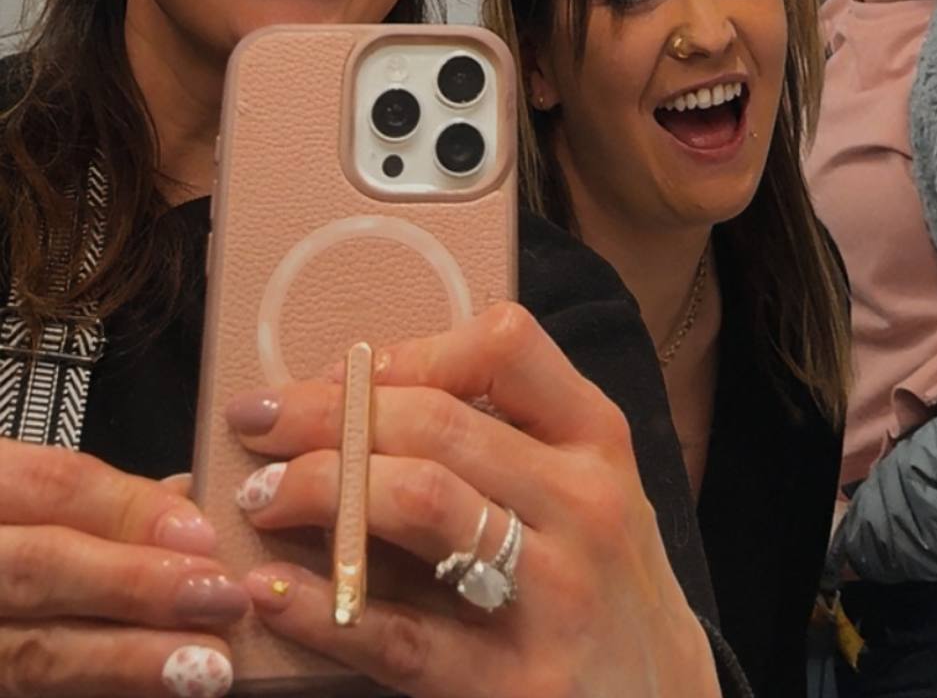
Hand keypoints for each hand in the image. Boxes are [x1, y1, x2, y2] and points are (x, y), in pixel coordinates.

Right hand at [0, 438, 244, 695]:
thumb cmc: (1, 530)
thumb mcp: (12, 488)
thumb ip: (88, 501)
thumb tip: (186, 504)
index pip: (54, 487)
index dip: (132, 511)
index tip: (205, 538)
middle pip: (39, 571)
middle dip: (135, 587)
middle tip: (222, 601)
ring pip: (25, 655)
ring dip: (117, 662)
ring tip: (198, 670)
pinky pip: (18, 691)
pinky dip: (86, 695)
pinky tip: (144, 697)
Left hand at [229, 303, 719, 697]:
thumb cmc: (603, 581)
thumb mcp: (589, 487)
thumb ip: (508, 435)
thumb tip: (362, 391)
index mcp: (596, 441)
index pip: (505, 347)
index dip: (408, 351)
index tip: (342, 372)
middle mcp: (584, 505)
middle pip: (439, 426)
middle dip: (330, 417)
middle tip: (258, 424)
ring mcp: (555, 596)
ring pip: (423, 506)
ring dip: (321, 491)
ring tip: (260, 498)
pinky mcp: (517, 684)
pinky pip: (400, 635)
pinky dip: (323, 609)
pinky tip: (272, 594)